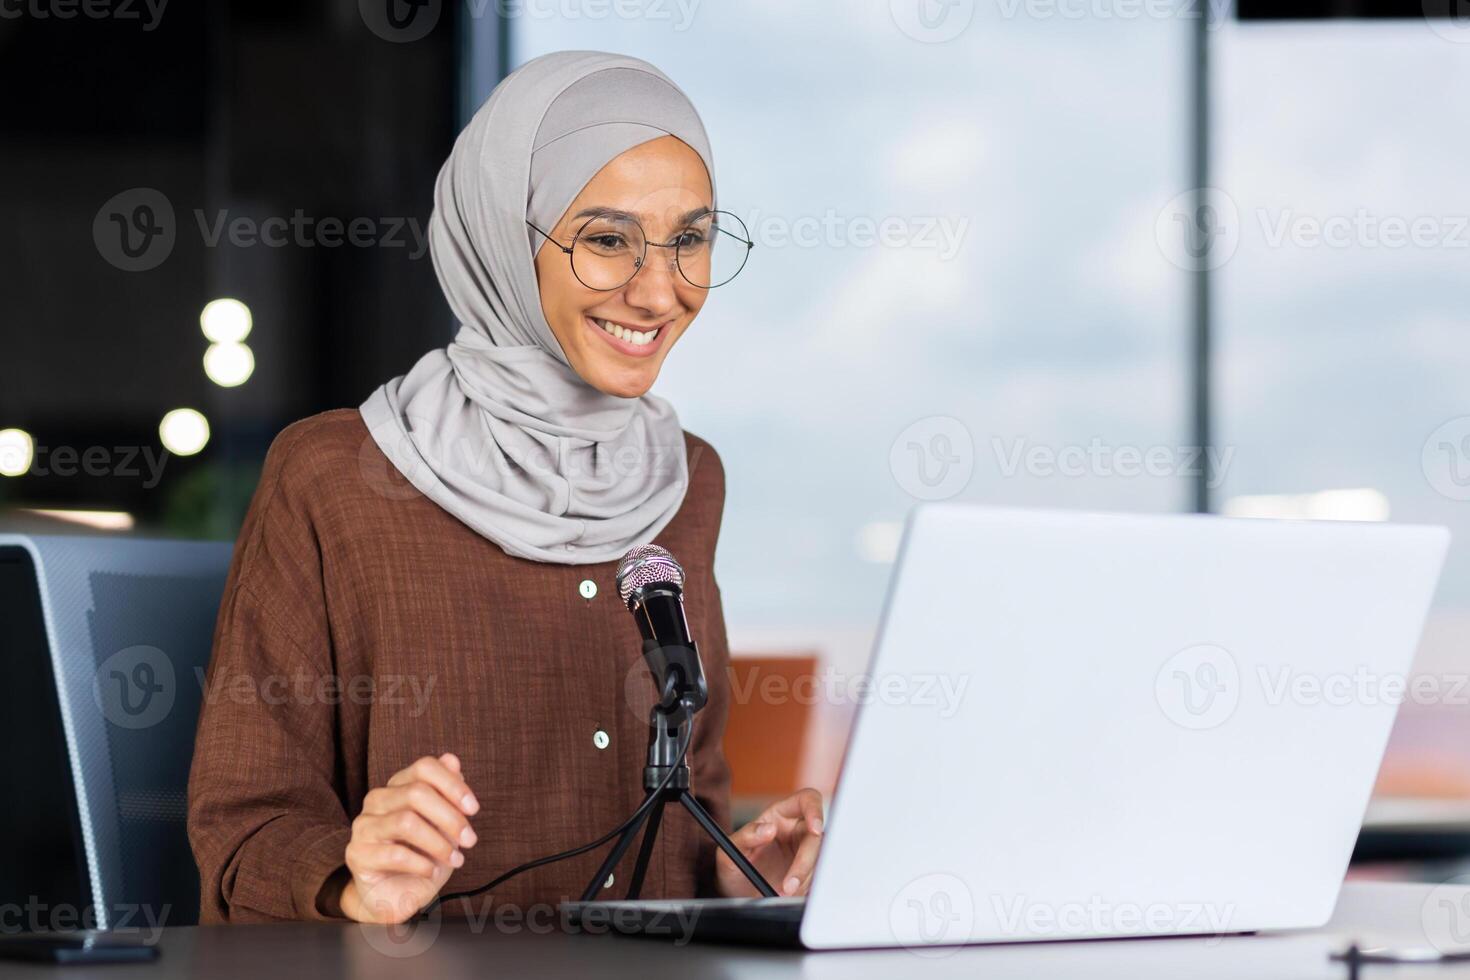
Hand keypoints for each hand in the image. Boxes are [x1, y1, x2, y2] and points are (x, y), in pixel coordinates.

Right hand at [338, 753, 479, 923]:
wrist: (396, 895)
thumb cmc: (423, 855)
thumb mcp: (444, 825)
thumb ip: (447, 792)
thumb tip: (453, 760)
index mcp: (398, 786)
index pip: (424, 767)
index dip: (453, 785)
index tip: (474, 810)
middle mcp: (377, 800)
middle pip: (417, 793)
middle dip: (450, 818)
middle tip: (470, 841)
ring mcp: (364, 825)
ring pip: (406, 822)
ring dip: (438, 843)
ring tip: (455, 860)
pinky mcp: (357, 854)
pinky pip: (395, 853)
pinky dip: (422, 864)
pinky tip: (432, 872)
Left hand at [715, 788, 823, 897]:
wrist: (735, 897)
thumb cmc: (732, 868)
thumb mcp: (730, 850)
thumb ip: (746, 836)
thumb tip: (769, 828)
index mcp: (779, 816)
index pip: (806, 800)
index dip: (815, 810)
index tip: (815, 829)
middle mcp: (796, 831)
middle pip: (816, 837)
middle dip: (804, 863)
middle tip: (788, 885)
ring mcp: (804, 853)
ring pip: (819, 861)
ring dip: (803, 880)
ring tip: (780, 893)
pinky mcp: (809, 874)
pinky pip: (817, 879)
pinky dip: (805, 889)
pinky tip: (787, 895)